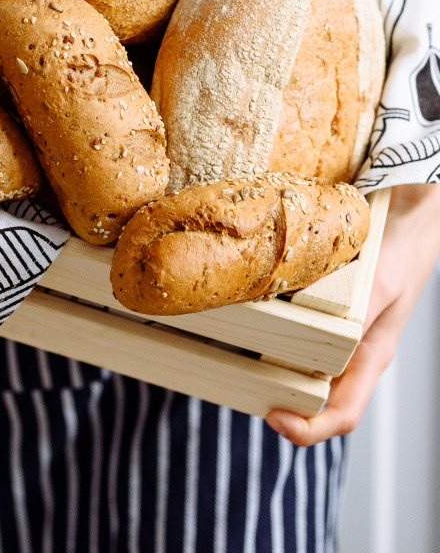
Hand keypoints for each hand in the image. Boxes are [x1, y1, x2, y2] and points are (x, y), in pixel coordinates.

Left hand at [265, 184, 439, 444]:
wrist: (409, 213)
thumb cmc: (402, 251)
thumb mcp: (380, 284)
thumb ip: (359, 313)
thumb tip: (335, 343)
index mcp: (370, 358)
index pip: (342, 414)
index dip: (308, 429)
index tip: (274, 418)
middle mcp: (351, 351)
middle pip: (315, 398)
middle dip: (279, 401)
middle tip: (239, 389)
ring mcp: (337, 330)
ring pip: (302, 367)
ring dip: (270, 371)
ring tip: (234, 359)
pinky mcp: (322, 306)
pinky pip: (295, 331)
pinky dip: (271, 334)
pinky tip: (249, 318)